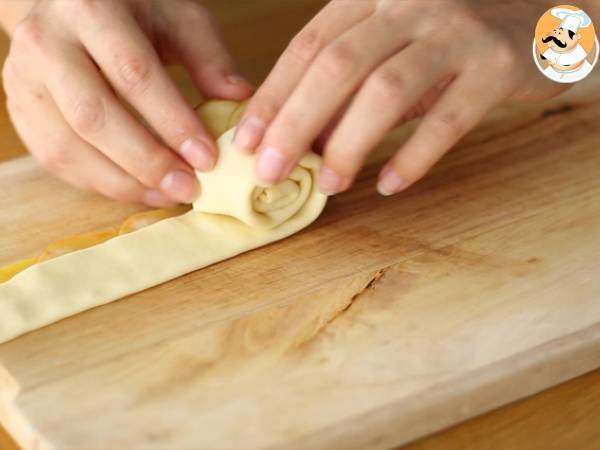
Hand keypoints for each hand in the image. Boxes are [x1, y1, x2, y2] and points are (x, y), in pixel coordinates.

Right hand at [2, 0, 252, 205]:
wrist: (64, 3)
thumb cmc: (129, 9)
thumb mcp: (175, 16)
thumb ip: (207, 55)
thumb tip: (239, 98)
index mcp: (90, 10)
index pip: (133, 74)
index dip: (172, 122)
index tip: (207, 158)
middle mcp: (47, 44)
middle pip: (94, 117)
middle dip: (147, 161)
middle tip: (189, 187)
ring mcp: (24, 80)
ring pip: (68, 147)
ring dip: (123, 182)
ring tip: (168, 195)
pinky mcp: (21, 111)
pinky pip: (56, 160)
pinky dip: (100, 183)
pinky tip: (138, 190)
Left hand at [234, 0, 566, 195]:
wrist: (543, 10)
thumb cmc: (451, 37)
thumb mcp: (394, 45)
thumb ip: (352, 85)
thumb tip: (303, 140)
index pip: (308, 46)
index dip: (273, 96)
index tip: (247, 142)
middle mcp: (410, 4)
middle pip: (337, 66)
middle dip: (295, 123)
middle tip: (269, 173)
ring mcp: (456, 32)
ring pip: (386, 91)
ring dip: (349, 144)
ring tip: (330, 185)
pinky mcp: (497, 65)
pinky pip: (447, 119)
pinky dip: (413, 156)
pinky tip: (389, 184)